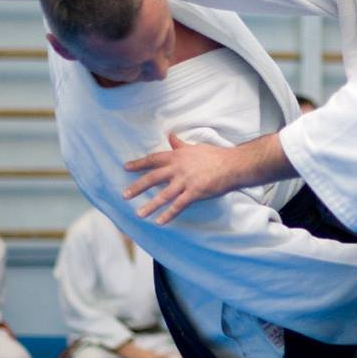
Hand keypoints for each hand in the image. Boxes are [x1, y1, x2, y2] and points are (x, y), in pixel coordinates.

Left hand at [123, 134, 241, 223]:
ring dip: (150, 205)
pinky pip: (178, 205)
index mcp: (177, 156)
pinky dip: (168, 214)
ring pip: (163, 195)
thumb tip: (171, 136)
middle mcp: (178, 168)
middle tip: (125, 195)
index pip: (153, 159)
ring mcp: (186, 181)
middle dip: (137, 187)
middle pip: (153, 178)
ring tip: (139, 213)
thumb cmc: (214, 155)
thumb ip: (180, 145)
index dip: (139, 164)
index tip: (126, 168)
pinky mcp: (194, 192)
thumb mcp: (194, 147)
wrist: (232, 165)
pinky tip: (160, 221)